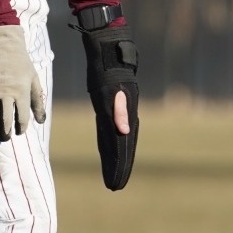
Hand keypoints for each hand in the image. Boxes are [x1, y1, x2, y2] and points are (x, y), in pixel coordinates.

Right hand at [0, 24, 47, 140]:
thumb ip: (37, 100)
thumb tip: (41, 121)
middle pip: (5, 120)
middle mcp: (6, 93)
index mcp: (21, 91)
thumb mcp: (33, 79)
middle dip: (5, 133)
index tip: (19, 131)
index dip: (21, 128)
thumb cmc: (20, 62)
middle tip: (5, 137)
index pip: (21, 117)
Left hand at [78, 12, 138, 189]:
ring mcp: (121, 110)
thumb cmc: (107, 67)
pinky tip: (108, 150)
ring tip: (113, 174)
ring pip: (119, 140)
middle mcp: (125, 115)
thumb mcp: (109, 88)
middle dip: (119, 167)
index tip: (116, 183)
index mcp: (124, 114)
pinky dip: (110, 143)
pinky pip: (111, 130)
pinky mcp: (112, 104)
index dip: (120, 166)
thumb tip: (124, 132)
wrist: (108, 45)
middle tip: (115, 187)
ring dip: (116, 157)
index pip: (123, 147)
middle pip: (123, 147)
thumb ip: (118, 109)